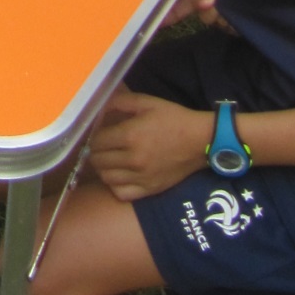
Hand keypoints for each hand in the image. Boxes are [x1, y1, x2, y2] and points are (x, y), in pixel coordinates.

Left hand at [87, 90, 212, 201]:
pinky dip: (114, 185)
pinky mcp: (150, 189)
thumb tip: (99, 106)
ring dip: (102, 168)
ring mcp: (141, 177)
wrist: (200, 140)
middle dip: (96, 151)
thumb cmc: (173, 118)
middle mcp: (133, 159)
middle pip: (98, 161)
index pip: (98, 142)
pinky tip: (119, 175)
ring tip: (108, 159)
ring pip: (106, 178)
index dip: (94, 136)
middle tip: (102, 145)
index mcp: (130, 135)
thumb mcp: (146, 102)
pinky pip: (121, 193)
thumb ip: (120, 102)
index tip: (99, 132)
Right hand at [163, 0, 242, 27]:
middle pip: (204, 16)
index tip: (157, 23)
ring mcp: (227, 18)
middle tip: (227, 5)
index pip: (185, 2)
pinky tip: (246, 18)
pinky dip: (238, 25)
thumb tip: (203, 6)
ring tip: (243, 7)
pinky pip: (232, 30)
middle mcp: (214, 5)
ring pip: (219, 24)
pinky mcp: (240, 27)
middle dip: (215, 13)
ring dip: (229, 18)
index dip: (171, 12)